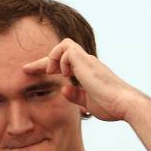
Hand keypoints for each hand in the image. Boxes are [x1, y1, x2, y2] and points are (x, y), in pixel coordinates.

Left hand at [22, 38, 142, 121]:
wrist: (124, 104)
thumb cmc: (111, 105)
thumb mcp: (88, 102)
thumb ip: (76, 95)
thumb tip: (64, 89)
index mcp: (87, 72)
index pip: (64, 64)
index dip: (46, 67)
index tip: (31, 72)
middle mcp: (87, 62)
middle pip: (60, 51)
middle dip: (41, 61)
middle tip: (26, 69)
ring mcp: (87, 60)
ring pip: (63, 45)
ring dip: (53, 58)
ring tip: (53, 73)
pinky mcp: (85, 61)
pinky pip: (66, 49)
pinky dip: (60, 60)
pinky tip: (64, 74)